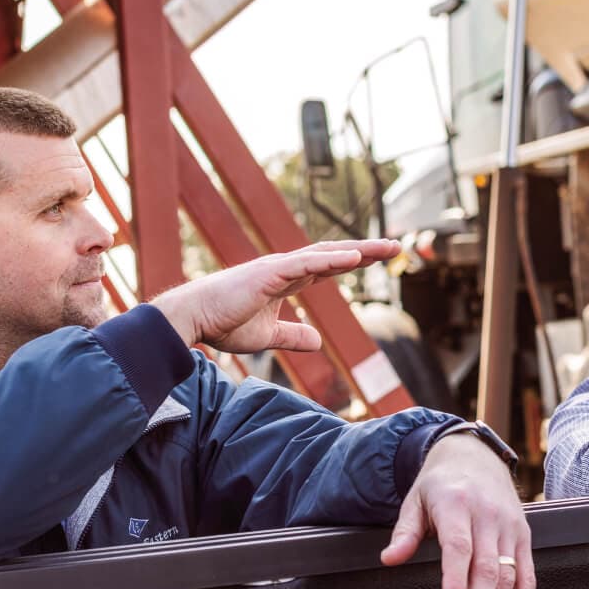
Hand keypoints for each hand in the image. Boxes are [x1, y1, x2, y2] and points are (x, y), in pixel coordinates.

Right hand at [150, 239, 400, 352]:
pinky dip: (331, 259)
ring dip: (357, 251)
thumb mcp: (268, 336)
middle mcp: (284, 268)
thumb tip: (318, 341)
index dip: (354, 261)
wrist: (193, 319)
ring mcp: (277, 268)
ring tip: (385, 248)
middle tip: (395, 247)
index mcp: (285, 280)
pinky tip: (353, 258)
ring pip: (324, 254)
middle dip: (365, 251)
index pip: (327, 266)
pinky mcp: (268, 273)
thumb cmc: (223, 323)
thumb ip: (293, 335)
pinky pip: (305, 264)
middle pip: (333, 255)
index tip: (379, 258)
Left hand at [379, 434, 533, 588]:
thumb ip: (404, 533)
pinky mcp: (523, 536)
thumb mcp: (415, 500)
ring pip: (508, 574)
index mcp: (457, 504)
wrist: (474, 456)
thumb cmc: (441, 483)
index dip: (456, 575)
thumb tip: (390, 559)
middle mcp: (487, 515)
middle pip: (487, 567)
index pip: (458, 544)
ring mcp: (509, 527)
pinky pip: (528, 573)